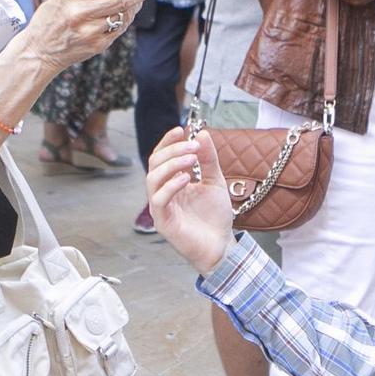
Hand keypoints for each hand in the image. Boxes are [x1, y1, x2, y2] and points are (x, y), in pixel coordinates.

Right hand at [18, 0, 146, 73]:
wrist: (39, 50)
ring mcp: (88, 30)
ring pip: (125, 14)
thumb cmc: (54, 16)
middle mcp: (79, 10)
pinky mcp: (96, 45)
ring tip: (134, 0)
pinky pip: (120, 28)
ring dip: (134, 5)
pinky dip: (126, 19)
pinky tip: (123, 14)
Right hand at [145, 127, 233, 271]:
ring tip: (191, 159)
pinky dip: (170, 186)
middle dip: (172, 150)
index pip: (161, 157)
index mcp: (172, 182)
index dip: (168, 142)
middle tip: (193, 146)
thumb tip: (202, 134)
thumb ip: (208, 160)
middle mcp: (163, 192)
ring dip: (171, 164)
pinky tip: (186, 178)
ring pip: (153, 179)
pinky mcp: (162, 222)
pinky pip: (159, 200)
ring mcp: (160, 207)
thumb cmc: (215, 216)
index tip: (181, 130)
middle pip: (155, 164)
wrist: (221, 245)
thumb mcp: (215, 181)